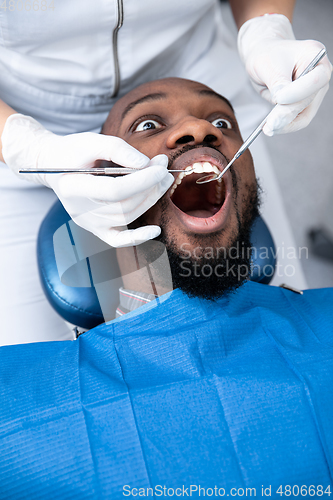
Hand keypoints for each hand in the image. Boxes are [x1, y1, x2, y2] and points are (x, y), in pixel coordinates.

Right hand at [2, 114, 173, 246]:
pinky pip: (118, 240)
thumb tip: (147, 165)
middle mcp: (79, 210)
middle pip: (124, 205)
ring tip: (162, 180)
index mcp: (72, 187)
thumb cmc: (72, 152)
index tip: (160, 165)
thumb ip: (119, 149)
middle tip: (163, 167)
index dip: (143, 180)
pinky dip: (138, 238)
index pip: (114, 190)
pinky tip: (155, 230)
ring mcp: (88, 222)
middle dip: (150, 186)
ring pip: (127, 217)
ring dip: (150, 199)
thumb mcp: (91, 140)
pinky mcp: (96, 228)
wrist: (55, 166)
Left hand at [237, 14, 331, 134]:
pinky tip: (270, 128)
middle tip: (270, 124)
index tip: (278, 98)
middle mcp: (320, 74)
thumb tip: (281, 104)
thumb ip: (277, 84)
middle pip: (309, 100)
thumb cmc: (267, 55)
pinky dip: (284, 126)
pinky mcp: (305, 105)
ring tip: (268, 128)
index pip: (315, 79)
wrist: (264, 58)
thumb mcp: (268, 64)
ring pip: (304, 115)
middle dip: (287, 113)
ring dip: (285, 124)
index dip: (298, 92)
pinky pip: (297, 120)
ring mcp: (314, 91)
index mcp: (315, 55)